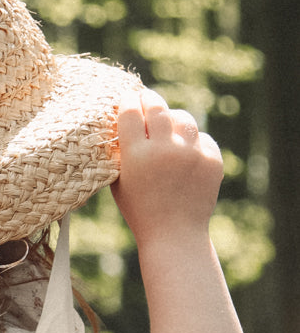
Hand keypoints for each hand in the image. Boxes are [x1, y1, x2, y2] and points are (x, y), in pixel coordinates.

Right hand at [111, 87, 222, 247]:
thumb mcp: (120, 181)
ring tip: (168, 126)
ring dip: (173, 119)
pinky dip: (193, 143)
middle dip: (149, 99)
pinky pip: (201, 139)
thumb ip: (121, 152)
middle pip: (156, 107)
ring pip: (183, 118)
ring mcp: (191, 154)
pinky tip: (185, 155)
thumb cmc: (140, 209)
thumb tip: (124, 120)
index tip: (128, 99)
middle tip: (146, 99)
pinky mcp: (212, 159)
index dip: (128, 101)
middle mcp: (164, 150)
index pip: (130, 112)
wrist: (174, 234)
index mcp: (136, 156)